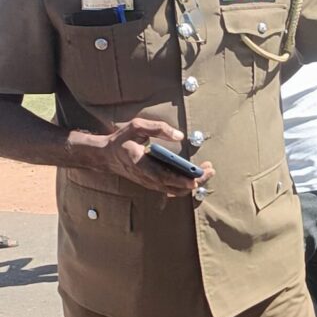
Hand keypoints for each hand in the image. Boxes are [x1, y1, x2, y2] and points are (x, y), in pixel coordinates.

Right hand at [71, 119, 214, 196]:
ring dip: (192, 183)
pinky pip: (169, 188)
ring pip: (173, 190)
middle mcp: (145, 177)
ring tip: (207, 171)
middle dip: (194, 181)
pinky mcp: (151, 183)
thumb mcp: (136, 127)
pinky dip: (184, 185)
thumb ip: (158, 128)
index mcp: (139, 163)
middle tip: (210, 170)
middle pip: (172, 186)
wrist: (105, 155)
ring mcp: (148, 182)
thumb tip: (179, 136)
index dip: (179, 180)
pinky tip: (196, 176)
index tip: (195, 179)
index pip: (162, 176)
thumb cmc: (121, 139)